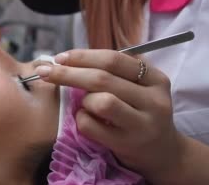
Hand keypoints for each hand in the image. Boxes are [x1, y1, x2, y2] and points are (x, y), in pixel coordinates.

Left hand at [36, 49, 186, 180]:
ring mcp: (142, 124)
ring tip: (85, 104)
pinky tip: (85, 119)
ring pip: (101, 102)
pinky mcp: (127, 144)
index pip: (114, 60)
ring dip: (83, 101)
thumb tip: (68, 58)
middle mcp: (153, 100)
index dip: (83, 56)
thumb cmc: (140, 112)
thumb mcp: (139, 88)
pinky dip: (80, 119)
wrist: (162, 152)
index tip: (60, 57)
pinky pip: (91, 126)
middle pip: (103, 79)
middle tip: (46, 72)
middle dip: (69, 73)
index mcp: (155, 79)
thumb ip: (114, 72)